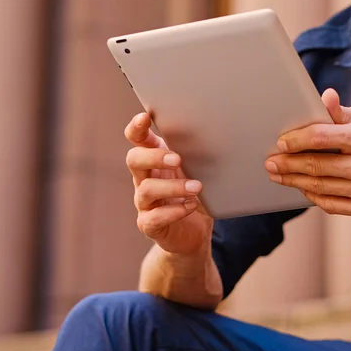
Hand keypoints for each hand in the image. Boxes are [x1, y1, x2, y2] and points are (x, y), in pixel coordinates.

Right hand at [125, 113, 212, 253]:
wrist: (194, 234)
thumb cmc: (194, 194)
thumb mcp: (197, 170)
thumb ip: (196, 154)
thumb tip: (216, 133)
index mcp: (153, 159)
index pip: (137, 139)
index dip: (136, 128)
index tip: (145, 117)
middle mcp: (143, 178)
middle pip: (134, 160)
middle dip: (154, 157)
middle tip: (177, 159)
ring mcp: (144, 203)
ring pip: (146, 189)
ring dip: (173, 186)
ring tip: (197, 187)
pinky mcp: (148, 224)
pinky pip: (154, 217)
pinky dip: (175, 211)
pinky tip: (191, 206)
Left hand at [265, 89, 350, 216]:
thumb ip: (339, 112)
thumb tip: (324, 97)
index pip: (322, 138)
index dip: (296, 141)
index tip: (280, 143)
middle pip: (316, 166)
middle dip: (287, 164)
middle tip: (270, 162)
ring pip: (319, 187)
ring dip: (293, 181)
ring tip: (277, 174)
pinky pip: (329, 204)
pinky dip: (311, 194)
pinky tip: (299, 186)